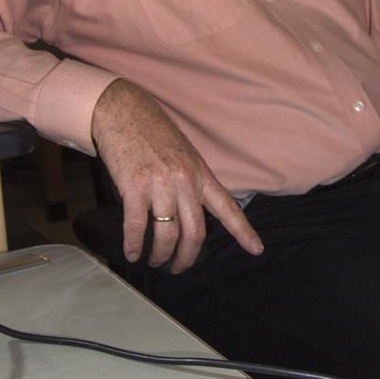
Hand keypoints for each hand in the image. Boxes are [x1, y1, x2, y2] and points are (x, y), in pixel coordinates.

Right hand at [89, 80, 262, 271]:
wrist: (123, 110)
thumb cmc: (152, 132)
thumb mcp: (183, 153)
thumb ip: (191, 181)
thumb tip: (191, 210)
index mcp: (200, 173)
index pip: (228, 208)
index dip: (243, 231)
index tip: (256, 249)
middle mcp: (185, 181)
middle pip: (195, 232)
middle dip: (187, 257)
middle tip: (178, 268)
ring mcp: (160, 185)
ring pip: (167, 234)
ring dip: (160, 254)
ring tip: (154, 261)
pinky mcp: (134, 187)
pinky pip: (137, 226)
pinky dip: (134, 244)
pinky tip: (132, 252)